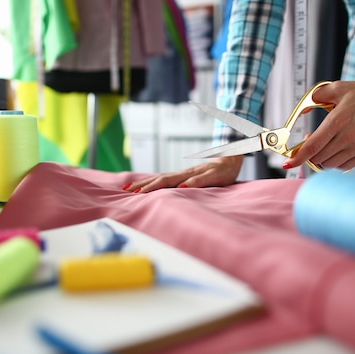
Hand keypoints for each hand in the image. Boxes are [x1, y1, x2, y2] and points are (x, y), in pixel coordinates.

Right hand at [122, 155, 243, 192]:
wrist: (230, 159)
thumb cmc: (224, 172)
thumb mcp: (215, 177)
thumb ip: (199, 182)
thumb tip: (181, 187)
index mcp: (187, 176)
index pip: (164, 182)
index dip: (150, 188)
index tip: (137, 194)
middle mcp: (181, 174)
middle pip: (157, 179)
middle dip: (141, 185)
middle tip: (125, 191)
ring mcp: (181, 174)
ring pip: (159, 178)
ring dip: (144, 183)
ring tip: (128, 188)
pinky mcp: (183, 175)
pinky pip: (164, 179)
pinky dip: (152, 182)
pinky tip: (146, 186)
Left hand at [283, 77, 354, 170]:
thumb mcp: (338, 88)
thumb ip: (317, 96)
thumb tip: (304, 108)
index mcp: (338, 121)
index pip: (312, 145)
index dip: (297, 157)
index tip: (288, 162)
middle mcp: (348, 137)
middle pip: (318, 157)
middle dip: (308, 153)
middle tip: (308, 140)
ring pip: (329, 164)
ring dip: (320, 157)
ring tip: (323, 143)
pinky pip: (343, 166)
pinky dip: (334, 162)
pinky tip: (334, 150)